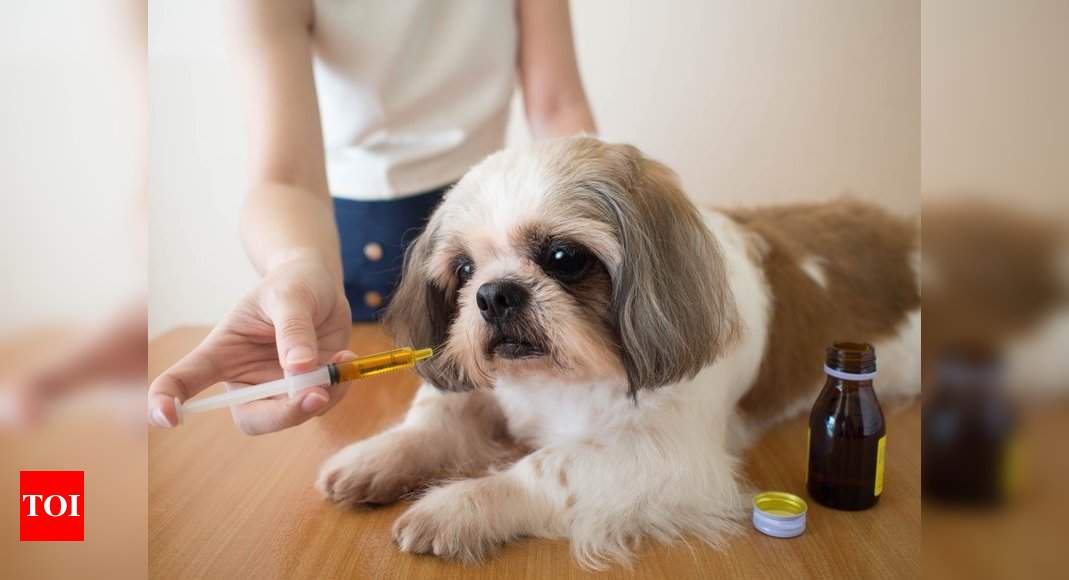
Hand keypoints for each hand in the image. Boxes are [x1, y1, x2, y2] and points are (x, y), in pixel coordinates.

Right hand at [148, 256, 351, 433]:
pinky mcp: (306, 389)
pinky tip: (345, 359)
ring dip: (322, 396)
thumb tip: (299, 369)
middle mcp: (245, 376)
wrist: (322, 284)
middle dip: (284, 414)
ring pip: (292, 416)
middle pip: (251, 418)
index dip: (167, 401)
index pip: (184, 379)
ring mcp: (277, 387)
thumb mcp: (291, 295)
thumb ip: (293, 329)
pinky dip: (339, 388)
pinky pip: (322, 405)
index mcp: (222, 351)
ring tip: (341, 357)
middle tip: (317, 395)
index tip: (167, 418)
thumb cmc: (294, 283)